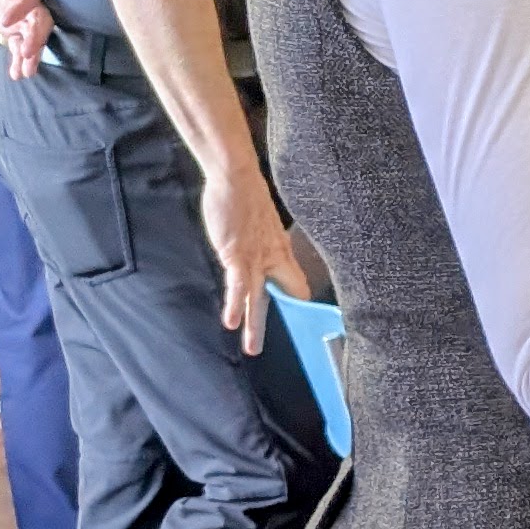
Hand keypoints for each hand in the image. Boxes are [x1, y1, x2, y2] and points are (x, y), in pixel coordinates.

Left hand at [0, 0, 51, 80]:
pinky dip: (19, 59)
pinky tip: (17, 74)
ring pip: (34, 36)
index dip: (22, 8)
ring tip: (26, 72)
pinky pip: (21, 45)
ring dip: (32, 54)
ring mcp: (25, 16)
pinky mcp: (16, 28)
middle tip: (27, 52)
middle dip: (36, 37)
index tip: (3, 22)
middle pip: (41, 19)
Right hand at [202, 160, 312, 352]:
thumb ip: (261, 244)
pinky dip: (234, 304)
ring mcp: (256, 259)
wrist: (237, 180)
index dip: (296, 299)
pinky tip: (231, 322)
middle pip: (283, 295)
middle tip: (281, 340)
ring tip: (251, 348)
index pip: (295, 282)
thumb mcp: (261, 226)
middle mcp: (273, 258)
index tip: (298, 318)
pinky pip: (237, 285)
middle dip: (281, 320)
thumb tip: (258, 255)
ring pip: (258, 298)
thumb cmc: (246, 200)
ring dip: (254, 325)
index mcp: (282, 251)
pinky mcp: (237, 255)